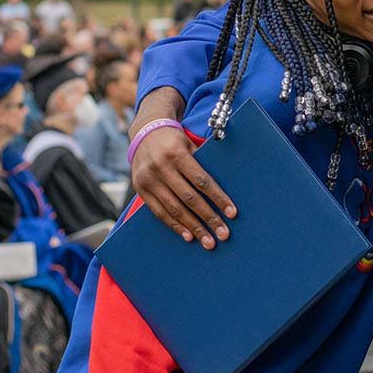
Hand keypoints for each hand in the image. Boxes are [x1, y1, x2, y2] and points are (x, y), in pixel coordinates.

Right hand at [130, 99, 236, 248]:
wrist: (145, 131)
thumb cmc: (175, 140)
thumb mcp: (190, 143)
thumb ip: (203, 162)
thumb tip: (225, 185)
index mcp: (178, 153)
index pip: (202, 181)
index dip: (218, 198)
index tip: (232, 213)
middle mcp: (161, 167)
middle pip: (190, 198)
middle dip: (209, 218)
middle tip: (223, 234)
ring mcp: (149, 180)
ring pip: (174, 209)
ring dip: (193, 227)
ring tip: (208, 241)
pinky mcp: (141, 189)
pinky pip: (159, 212)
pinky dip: (175, 225)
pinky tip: (188, 236)